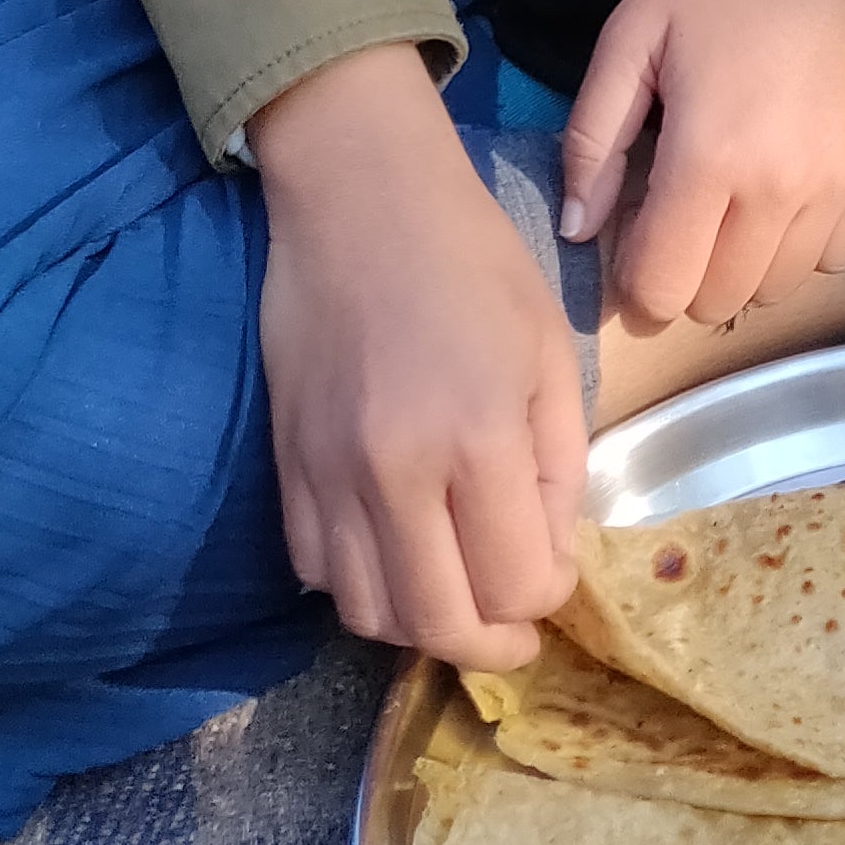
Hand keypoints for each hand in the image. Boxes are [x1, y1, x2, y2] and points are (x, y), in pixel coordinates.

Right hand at [250, 39, 586, 665]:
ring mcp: (330, 475)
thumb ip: (556, 465)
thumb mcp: (548, 352)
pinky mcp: (287, 467)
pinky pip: (316, 571)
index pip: (515, 583)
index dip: (547, 596)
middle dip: (490, 645)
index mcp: (477, 438)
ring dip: (420, 624)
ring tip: (455, 596)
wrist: (360, 199)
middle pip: (438, 624)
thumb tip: (546, 553)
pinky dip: (360, 586)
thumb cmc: (474, 262)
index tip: (555, 569)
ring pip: (368, 614)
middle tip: (514, 632)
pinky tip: (394, 554)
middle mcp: (396, 473)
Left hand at [562, 0, 844, 332]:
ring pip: (772, 292)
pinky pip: (830, 263)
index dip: (629, 285)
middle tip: (672, 214)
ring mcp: (836, 192)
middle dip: (679, 276)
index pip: (660, 286)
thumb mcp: (633, 37)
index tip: (624, 244)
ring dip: (738, 266)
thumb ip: (592, 139)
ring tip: (726, 204)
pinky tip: (779, 198)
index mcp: (708, 157)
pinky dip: (797, 250)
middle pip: (714, 302)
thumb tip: (577, 229)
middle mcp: (779, 192)